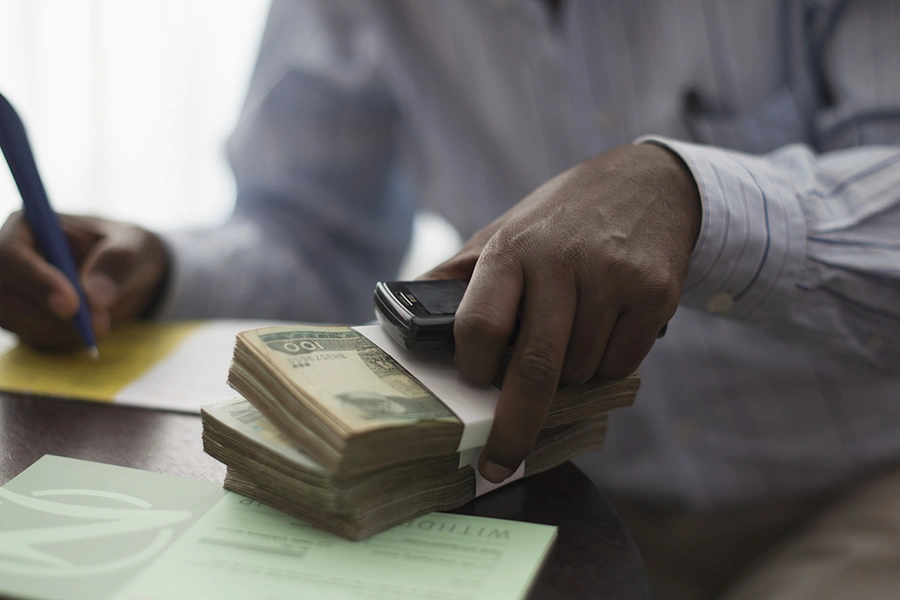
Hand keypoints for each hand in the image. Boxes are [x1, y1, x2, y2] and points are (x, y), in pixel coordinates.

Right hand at [0, 212, 168, 350]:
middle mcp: (10, 258)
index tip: (70, 306)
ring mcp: (8, 290)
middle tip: (99, 326)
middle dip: (54, 315)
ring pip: (16, 320)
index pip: (11, 252)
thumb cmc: (128, 251)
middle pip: (7, 293)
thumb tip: (93, 296)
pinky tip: (86, 328)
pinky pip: (31, 338)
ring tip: (100, 321)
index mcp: (30, 225)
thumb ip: (118, 264)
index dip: (36, 280)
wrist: (128, 277)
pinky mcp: (17, 318)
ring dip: (61, 330)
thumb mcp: (135, 248)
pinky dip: (63, 340)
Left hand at [422, 143, 700, 481]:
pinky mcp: (654, 294)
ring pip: (580, 373)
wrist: (648, 183)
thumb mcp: (506, 229)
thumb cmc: (563, 218)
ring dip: (568, 379)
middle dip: (514, 428)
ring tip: (569, 338)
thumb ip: (461, 272)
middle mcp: (562, 262)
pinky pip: (620, 365)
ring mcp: (612, 278)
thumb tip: (403, 309)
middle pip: (534, 368)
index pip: (480, 325)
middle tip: (498, 465)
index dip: (474, 367)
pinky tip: (604, 330)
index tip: (472, 384)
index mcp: (512, 249)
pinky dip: (606, 366)